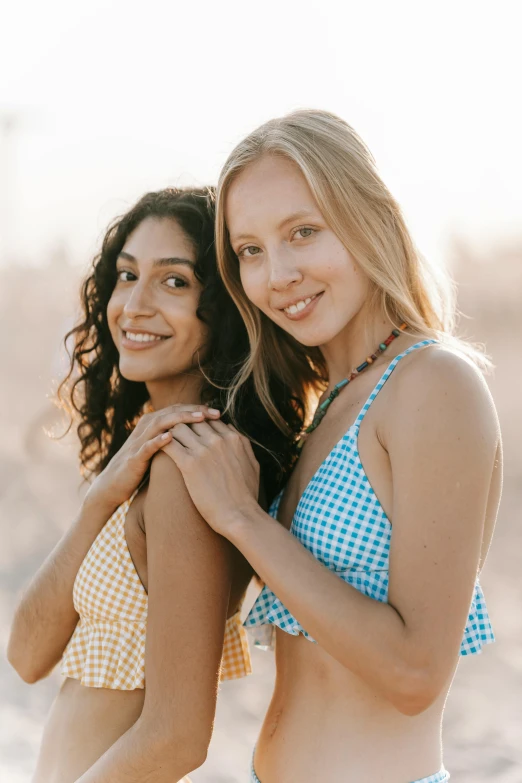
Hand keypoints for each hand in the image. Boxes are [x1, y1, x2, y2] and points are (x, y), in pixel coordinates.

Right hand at [85, 405, 221, 515]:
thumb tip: (201, 437)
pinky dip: (158, 440)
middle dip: (195, 410)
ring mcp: (138, 442)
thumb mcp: (159, 451)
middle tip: (216, 413)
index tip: (219, 413)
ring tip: (199, 418)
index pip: (179, 410)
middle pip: (173, 412)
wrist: (112, 486)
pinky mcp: (132, 458)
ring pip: (160, 423)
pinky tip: (171, 437)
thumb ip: (174, 440)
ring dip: (181, 420)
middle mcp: (145, 428)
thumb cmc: (140, 468)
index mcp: (153, 425)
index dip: (199, 409)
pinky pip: (146, 446)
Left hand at [161, 420, 259, 537]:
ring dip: (171, 434)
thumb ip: (244, 447)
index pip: (211, 420)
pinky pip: (169, 444)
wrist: (240, 516)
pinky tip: (157, 451)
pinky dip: (161, 444)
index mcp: (235, 438)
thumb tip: (235, 436)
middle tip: (174, 437)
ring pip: (179, 428)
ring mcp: (204, 450)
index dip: (199, 425)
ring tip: (164, 443)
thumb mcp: (253, 465)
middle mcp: (219, 440)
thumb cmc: (247, 496)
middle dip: (184, 426)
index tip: (191, 434)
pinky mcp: (189, 464)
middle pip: (194, 420)